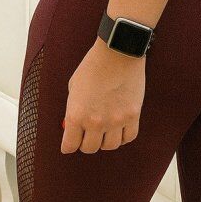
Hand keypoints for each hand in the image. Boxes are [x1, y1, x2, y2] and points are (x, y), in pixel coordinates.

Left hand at [61, 39, 145, 153]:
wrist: (117, 53)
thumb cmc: (93, 67)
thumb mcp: (74, 87)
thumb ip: (73, 109)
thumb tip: (74, 125)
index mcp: (76, 115)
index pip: (69, 145)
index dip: (68, 146)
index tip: (69, 144)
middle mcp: (95, 122)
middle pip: (90, 148)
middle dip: (86, 144)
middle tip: (87, 136)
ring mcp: (116, 121)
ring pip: (109, 146)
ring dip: (105, 141)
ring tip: (104, 132)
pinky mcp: (132, 116)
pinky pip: (128, 138)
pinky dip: (122, 137)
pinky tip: (119, 130)